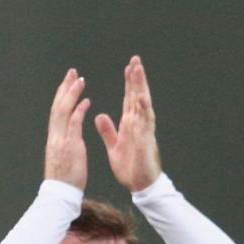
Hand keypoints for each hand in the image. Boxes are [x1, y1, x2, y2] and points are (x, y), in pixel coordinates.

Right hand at [44, 69, 90, 190]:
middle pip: (58, 107)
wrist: (60, 194)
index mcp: (55, 138)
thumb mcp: (64, 157)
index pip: (57, 112)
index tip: (68, 83)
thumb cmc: (65, 180)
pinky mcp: (70, 146)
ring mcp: (61, 140)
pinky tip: (87, 101)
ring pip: (63, 112)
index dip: (62, 96)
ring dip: (71, 94)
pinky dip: (79, 111)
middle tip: (72, 72)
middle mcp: (55, 136)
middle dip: (65, 88)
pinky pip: (74, 125)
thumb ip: (65, 143)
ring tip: (79, 80)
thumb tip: (67, 136)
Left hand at [94, 56, 160, 191]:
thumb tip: (99, 115)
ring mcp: (143, 131)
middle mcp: (139, 124)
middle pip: (138, 97)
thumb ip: (108, 130)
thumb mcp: (115, 145)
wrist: (140, 183)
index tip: (129, 67)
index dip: (129, 83)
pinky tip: (140, 99)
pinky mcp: (144, 142)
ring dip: (141, 88)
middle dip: (137, 79)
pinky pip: (143, 125)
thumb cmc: (130, 165)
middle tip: (136, 60)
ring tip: (138, 71)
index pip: (129, 99)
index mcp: (131, 124)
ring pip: (143, 105)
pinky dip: (142, 112)